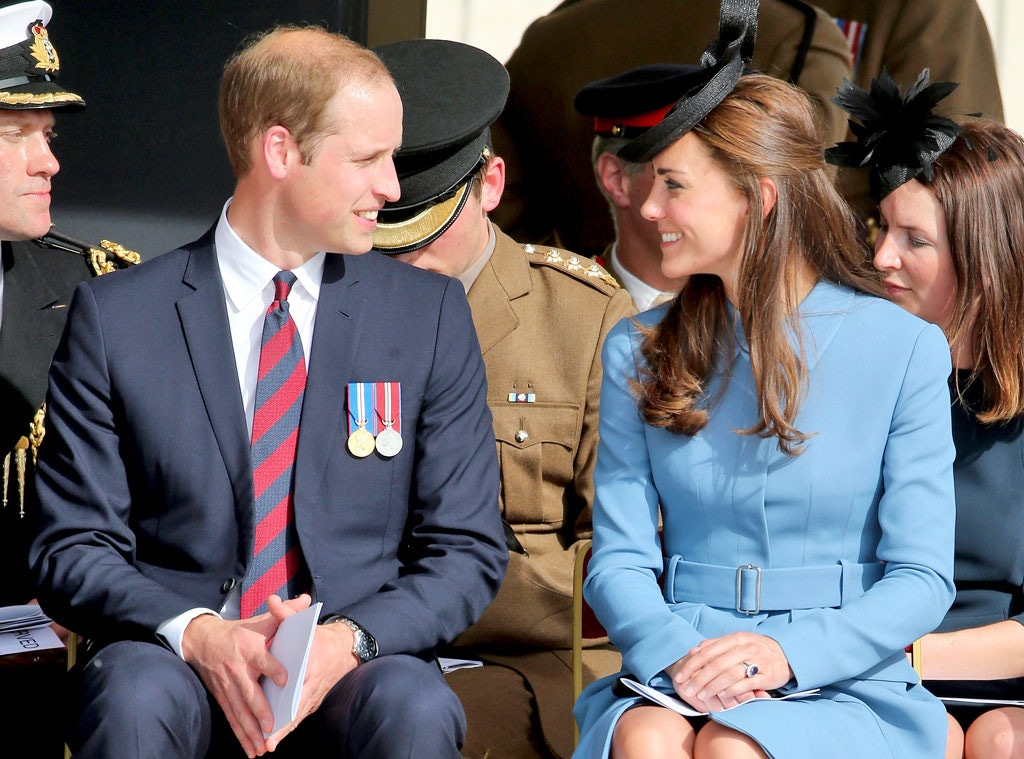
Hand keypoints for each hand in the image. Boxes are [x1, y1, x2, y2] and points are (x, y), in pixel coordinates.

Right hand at [182, 594, 309, 756]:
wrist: (202, 640)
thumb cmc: (240, 630)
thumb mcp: (260, 619)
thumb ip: (285, 612)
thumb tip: (307, 600)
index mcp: (249, 648)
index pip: (262, 659)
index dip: (273, 668)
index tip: (285, 679)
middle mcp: (237, 669)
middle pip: (249, 692)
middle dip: (260, 711)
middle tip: (271, 726)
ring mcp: (227, 685)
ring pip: (240, 711)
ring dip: (250, 730)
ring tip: (262, 746)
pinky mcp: (222, 696)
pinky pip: (231, 718)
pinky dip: (240, 734)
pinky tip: (250, 749)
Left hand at [264, 610, 361, 748]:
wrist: (342, 650)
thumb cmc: (317, 637)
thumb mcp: (303, 621)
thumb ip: (285, 613)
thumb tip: (272, 601)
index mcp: (311, 661)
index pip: (300, 676)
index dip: (290, 689)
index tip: (278, 701)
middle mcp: (314, 681)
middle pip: (298, 704)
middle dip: (284, 722)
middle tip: (269, 738)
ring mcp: (314, 694)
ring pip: (297, 715)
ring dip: (284, 731)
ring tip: (268, 745)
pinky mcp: (312, 702)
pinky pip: (298, 717)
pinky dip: (287, 729)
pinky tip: (274, 740)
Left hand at [666, 632, 792, 711]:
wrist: (787, 654)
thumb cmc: (755, 649)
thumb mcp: (737, 642)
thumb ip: (716, 645)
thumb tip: (694, 650)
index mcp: (735, 638)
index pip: (707, 651)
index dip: (691, 664)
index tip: (679, 676)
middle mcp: (746, 647)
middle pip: (716, 663)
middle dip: (698, 678)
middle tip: (687, 690)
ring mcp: (758, 661)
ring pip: (729, 674)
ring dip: (713, 686)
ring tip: (701, 695)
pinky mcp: (767, 676)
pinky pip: (746, 684)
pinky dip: (732, 691)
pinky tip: (722, 697)